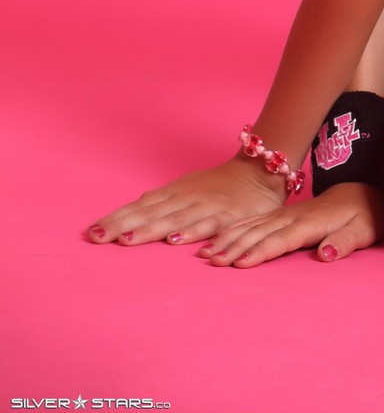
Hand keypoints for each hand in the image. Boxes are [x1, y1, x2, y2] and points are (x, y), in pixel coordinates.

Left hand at [85, 155, 289, 247]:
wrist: (263, 171)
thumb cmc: (222, 185)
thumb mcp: (189, 188)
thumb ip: (164, 201)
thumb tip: (137, 207)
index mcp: (175, 192)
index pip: (140, 206)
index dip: (117, 218)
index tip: (91, 232)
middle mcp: (186, 197)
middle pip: (150, 213)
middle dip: (123, 225)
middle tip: (97, 237)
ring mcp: (206, 206)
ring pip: (173, 219)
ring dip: (149, 230)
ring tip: (126, 241)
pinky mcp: (228, 216)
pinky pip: (207, 225)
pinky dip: (191, 232)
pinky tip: (175, 241)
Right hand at [196, 181, 383, 268]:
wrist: (359, 188)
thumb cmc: (363, 214)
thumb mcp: (363, 229)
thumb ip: (345, 242)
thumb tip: (325, 254)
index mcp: (310, 223)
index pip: (282, 240)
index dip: (261, 252)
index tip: (240, 264)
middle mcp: (292, 217)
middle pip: (259, 233)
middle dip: (235, 247)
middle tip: (213, 262)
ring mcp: (284, 214)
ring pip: (252, 226)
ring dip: (229, 238)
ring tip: (208, 253)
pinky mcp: (281, 214)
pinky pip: (253, 221)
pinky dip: (234, 229)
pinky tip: (219, 238)